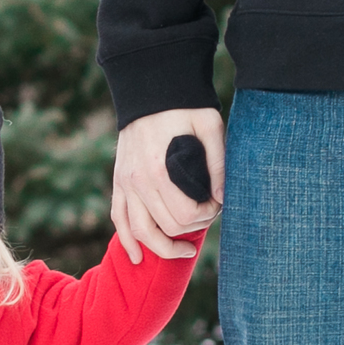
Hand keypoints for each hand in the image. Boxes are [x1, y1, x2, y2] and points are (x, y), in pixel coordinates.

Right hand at [112, 107, 224, 263]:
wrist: (149, 87)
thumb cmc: (184, 105)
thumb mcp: (209, 126)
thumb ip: (217, 163)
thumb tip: (225, 199)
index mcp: (159, 171)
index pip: (185, 216)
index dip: (208, 215)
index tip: (219, 203)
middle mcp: (137, 182)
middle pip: (166, 227)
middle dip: (193, 228)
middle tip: (209, 215)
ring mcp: (124, 183)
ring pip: (139, 232)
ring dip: (161, 248)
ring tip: (183, 252)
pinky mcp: (119, 181)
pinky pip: (118, 219)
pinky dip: (127, 241)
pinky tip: (137, 257)